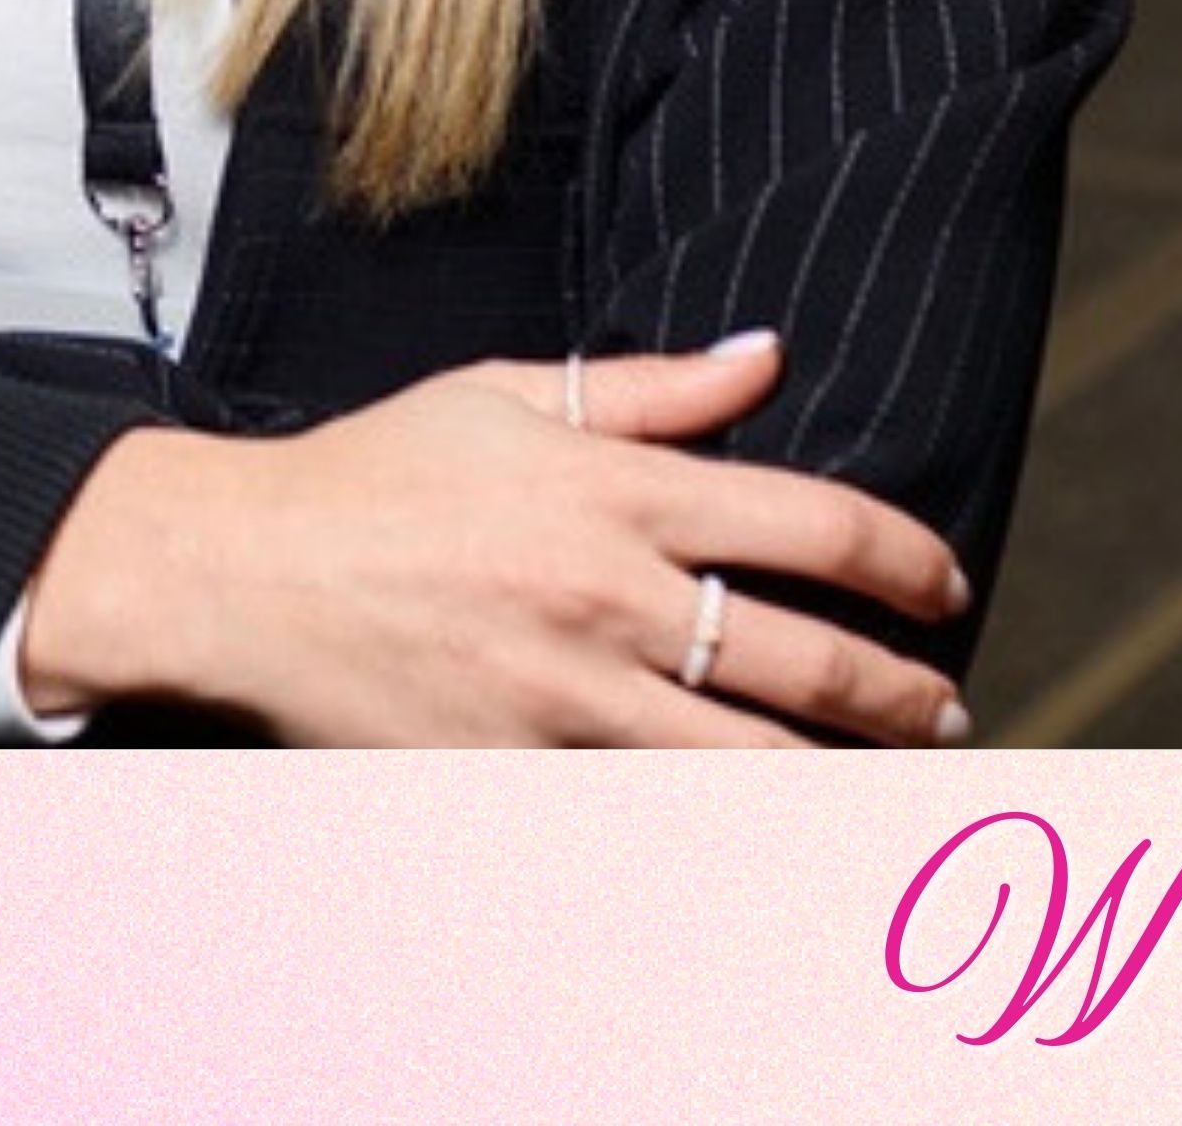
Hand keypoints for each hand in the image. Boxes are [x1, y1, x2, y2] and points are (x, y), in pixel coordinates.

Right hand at [14, 332, 974, 746]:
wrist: (237, 571)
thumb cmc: (372, 474)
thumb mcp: (505, 395)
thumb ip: (649, 389)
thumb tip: (765, 355)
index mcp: (614, 492)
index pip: (814, 526)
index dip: (905, 560)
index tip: (944, 585)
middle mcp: (606, 599)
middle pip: (807, 661)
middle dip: (901, 692)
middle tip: (941, 707)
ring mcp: (564, 701)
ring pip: (748, 762)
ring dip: (836, 776)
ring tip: (883, 781)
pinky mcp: (516, 775)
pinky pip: (648, 814)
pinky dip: (718, 824)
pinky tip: (765, 827)